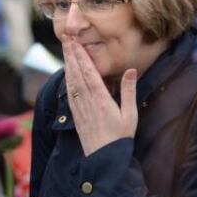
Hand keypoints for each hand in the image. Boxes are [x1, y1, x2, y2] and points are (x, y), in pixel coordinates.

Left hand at [62, 34, 137, 154]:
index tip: (75, 42)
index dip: (81, 56)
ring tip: (65, 49)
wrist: (104, 159)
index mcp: (101, 100)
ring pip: (71, 81)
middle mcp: (87, 102)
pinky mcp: (76, 115)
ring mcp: (80, 108)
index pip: (89, 73)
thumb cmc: (120, 137)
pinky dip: (67, 79)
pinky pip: (70, 93)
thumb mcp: (130, 114)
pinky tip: (66, 72)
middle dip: (71, 54)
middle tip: (66, 38)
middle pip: (77, 73)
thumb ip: (129, 91)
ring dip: (68, 64)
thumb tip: (131, 70)